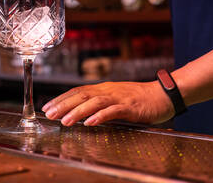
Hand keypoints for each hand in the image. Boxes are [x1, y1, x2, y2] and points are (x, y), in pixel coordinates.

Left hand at [41, 81, 174, 126]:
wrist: (164, 94)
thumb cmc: (140, 99)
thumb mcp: (116, 98)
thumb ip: (100, 103)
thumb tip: (82, 113)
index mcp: (103, 89)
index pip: (77, 91)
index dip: (62, 99)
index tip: (48, 107)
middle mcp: (108, 91)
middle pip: (81, 95)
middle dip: (63, 105)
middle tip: (49, 114)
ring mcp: (119, 98)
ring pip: (93, 102)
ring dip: (77, 112)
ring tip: (65, 121)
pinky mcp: (130, 107)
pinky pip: (112, 111)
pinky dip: (100, 116)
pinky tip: (90, 122)